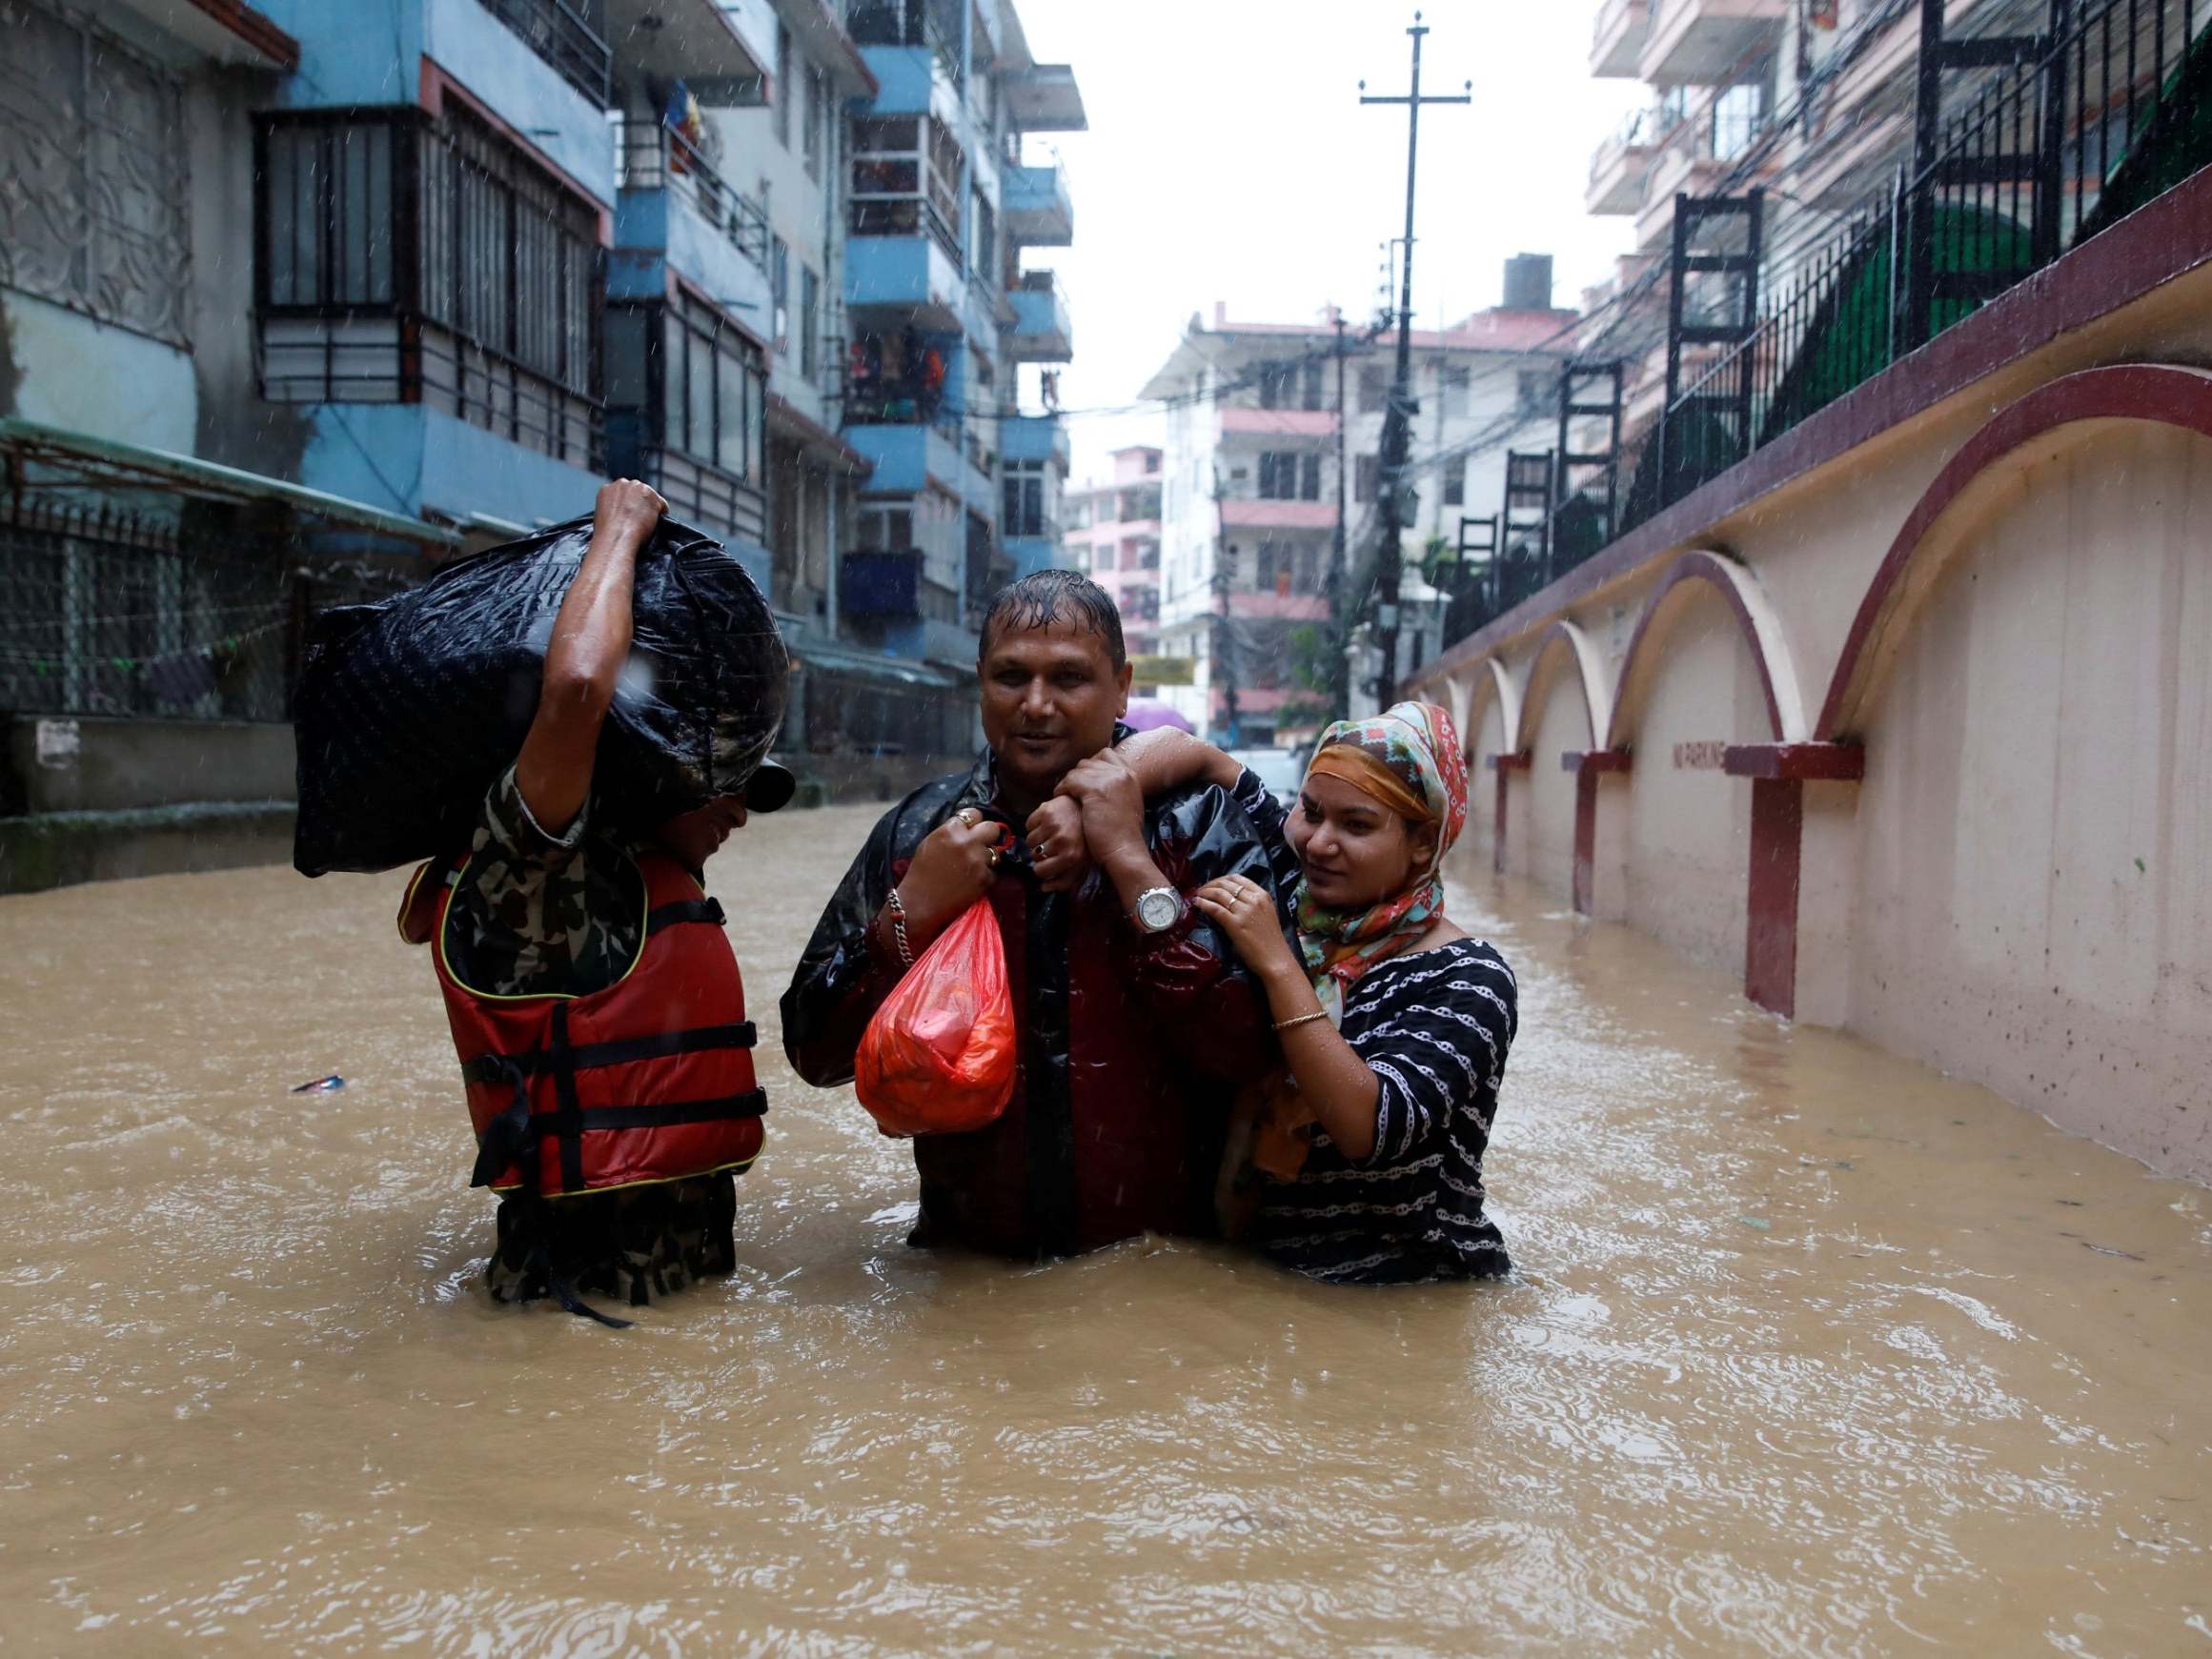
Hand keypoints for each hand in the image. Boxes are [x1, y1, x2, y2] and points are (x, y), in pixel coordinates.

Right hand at [592, 478, 665, 547]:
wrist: (617, 537)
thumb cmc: (608, 534)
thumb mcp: (603, 517)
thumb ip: (612, 509)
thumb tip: (621, 515)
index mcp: (607, 489)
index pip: (623, 493)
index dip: (628, 504)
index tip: (630, 514)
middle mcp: (623, 484)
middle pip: (637, 491)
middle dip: (639, 503)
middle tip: (639, 519)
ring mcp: (638, 488)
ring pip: (650, 496)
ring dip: (650, 508)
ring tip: (646, 523)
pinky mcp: (653, 496)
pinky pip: (662, 504)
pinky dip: (661, 514)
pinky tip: (655, 524)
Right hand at [894, 808, 1006, 941]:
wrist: (919, 904)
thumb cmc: (920, 873)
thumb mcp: (930, 843)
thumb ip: (950, 832)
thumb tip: (967, 826)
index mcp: (950, 830)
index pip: (974, 813)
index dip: (974, 823)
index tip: (972, 830)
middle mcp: (967, 842)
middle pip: (992, 828)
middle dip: (988, 835)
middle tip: (981, 845)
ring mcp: (978, 860)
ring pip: (995, 851)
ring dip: (987, 857)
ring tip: (974, 866)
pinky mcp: (985, 878)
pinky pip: (993, 871)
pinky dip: (985, 876)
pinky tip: (971, 882)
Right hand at [1026, 796, 1090, 892]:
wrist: (1091, 810)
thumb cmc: (1086, 840)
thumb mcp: (1081, 864)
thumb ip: (1063, 881)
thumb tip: (1044, 888)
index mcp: (1070, 856)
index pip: (1040, 870)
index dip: (1042, 868)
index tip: (1047, 862)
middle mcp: (1061, 841)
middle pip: (1034, 855)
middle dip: (1040, 852)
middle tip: (1051, 845)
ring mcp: (1052, 824)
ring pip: (1030, 840)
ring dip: (1037, 838)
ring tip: (1050, 833)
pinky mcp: (1045, 810)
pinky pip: (1028, 824)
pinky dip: (1034, 824)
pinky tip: (1047, 822)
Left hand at [1054, 751, 1145, 873]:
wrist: (1124, 849)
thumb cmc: (1123, 834)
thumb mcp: (1127, 803)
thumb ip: (1116, 788)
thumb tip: (1099, 783)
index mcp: (1131, 775)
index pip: (1106, 754)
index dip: (1092, 764)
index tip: (1084, 778)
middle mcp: (1121, 773)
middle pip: (1090, 761)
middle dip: (1079, 774)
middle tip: (1072, 789)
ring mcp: (1108, 779)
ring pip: (1079, 770)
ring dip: (1069, 782)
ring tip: (1065, 794)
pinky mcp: (1094, 790)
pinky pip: (1070, 780)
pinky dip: (1063, 788)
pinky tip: (1060, 798)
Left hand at [1191, 875, 1297, 980]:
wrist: (1276, 959)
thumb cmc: (1271, 941)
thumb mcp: (1266, 914)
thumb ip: (1253, 904)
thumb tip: (1231, 899)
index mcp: (1263, 895)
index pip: (1237, 878)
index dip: (1220, 879)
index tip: (1212, 885)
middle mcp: (1254, 899)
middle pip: (1226, 883)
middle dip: (1210, 884)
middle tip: (1200, 890)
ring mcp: (1245, 911)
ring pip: (1219, 893)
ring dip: (1204, 893)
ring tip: (1196, 896)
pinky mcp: (1235, 924)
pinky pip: (1215, 908)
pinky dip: (1203, 904)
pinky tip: (1197, 904)